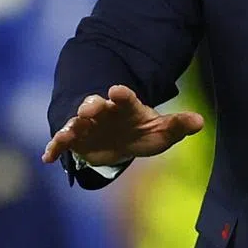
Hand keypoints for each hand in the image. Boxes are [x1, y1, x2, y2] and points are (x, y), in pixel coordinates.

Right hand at [41, 84, 203, 166]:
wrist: (120, 141)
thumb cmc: (142, 131)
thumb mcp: (161, 131)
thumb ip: (178, 125)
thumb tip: (200, 122)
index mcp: (125, 105)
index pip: (124, 97)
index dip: (121, 93)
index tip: (117, 90)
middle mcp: (103, 111)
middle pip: (95, 104)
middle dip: (91, 104)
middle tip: (89, 108)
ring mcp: (87, 125)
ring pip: (76, 121)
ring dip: (72, 125)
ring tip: (69, 131)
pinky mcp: (74, 141)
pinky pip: (62, 142)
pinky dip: (54, 148)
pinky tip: (47, 157)